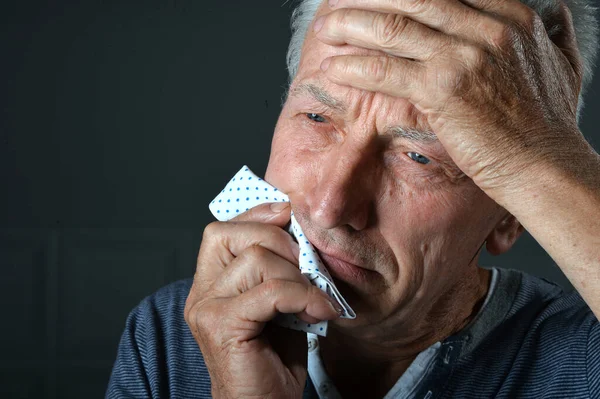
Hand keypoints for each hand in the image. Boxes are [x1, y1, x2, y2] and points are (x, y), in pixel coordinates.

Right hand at [184, 202, 340, 398]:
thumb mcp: (278, 303)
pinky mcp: (221, 325)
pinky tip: (319, 312)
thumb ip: (279, 268)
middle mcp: (201, 292)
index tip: (291, 216)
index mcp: (210, 282)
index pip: (223, 229)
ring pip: (256, 258)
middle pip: (233, 234)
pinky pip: (270, 291)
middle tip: (308, 268)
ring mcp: (207, 308)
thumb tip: (300, 231)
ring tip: (313, 301)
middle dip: (281, 242)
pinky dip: (303, 297)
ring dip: (297, 276)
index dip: (259, 215)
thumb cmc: (274, 359)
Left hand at [315, 0, 590, 198]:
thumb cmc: (548, 124)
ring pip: (392, 28)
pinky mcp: (443, 89)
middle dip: (368, 0)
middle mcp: (486, 28)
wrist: (544, 165)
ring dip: (351, 25)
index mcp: (510, 17)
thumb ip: (553, 34)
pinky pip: (385, 70)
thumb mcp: (562, 64)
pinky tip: (333, 69)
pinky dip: (354, 67)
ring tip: (325, 30)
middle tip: (340, 3)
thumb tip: (556, 13)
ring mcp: (463, 56)